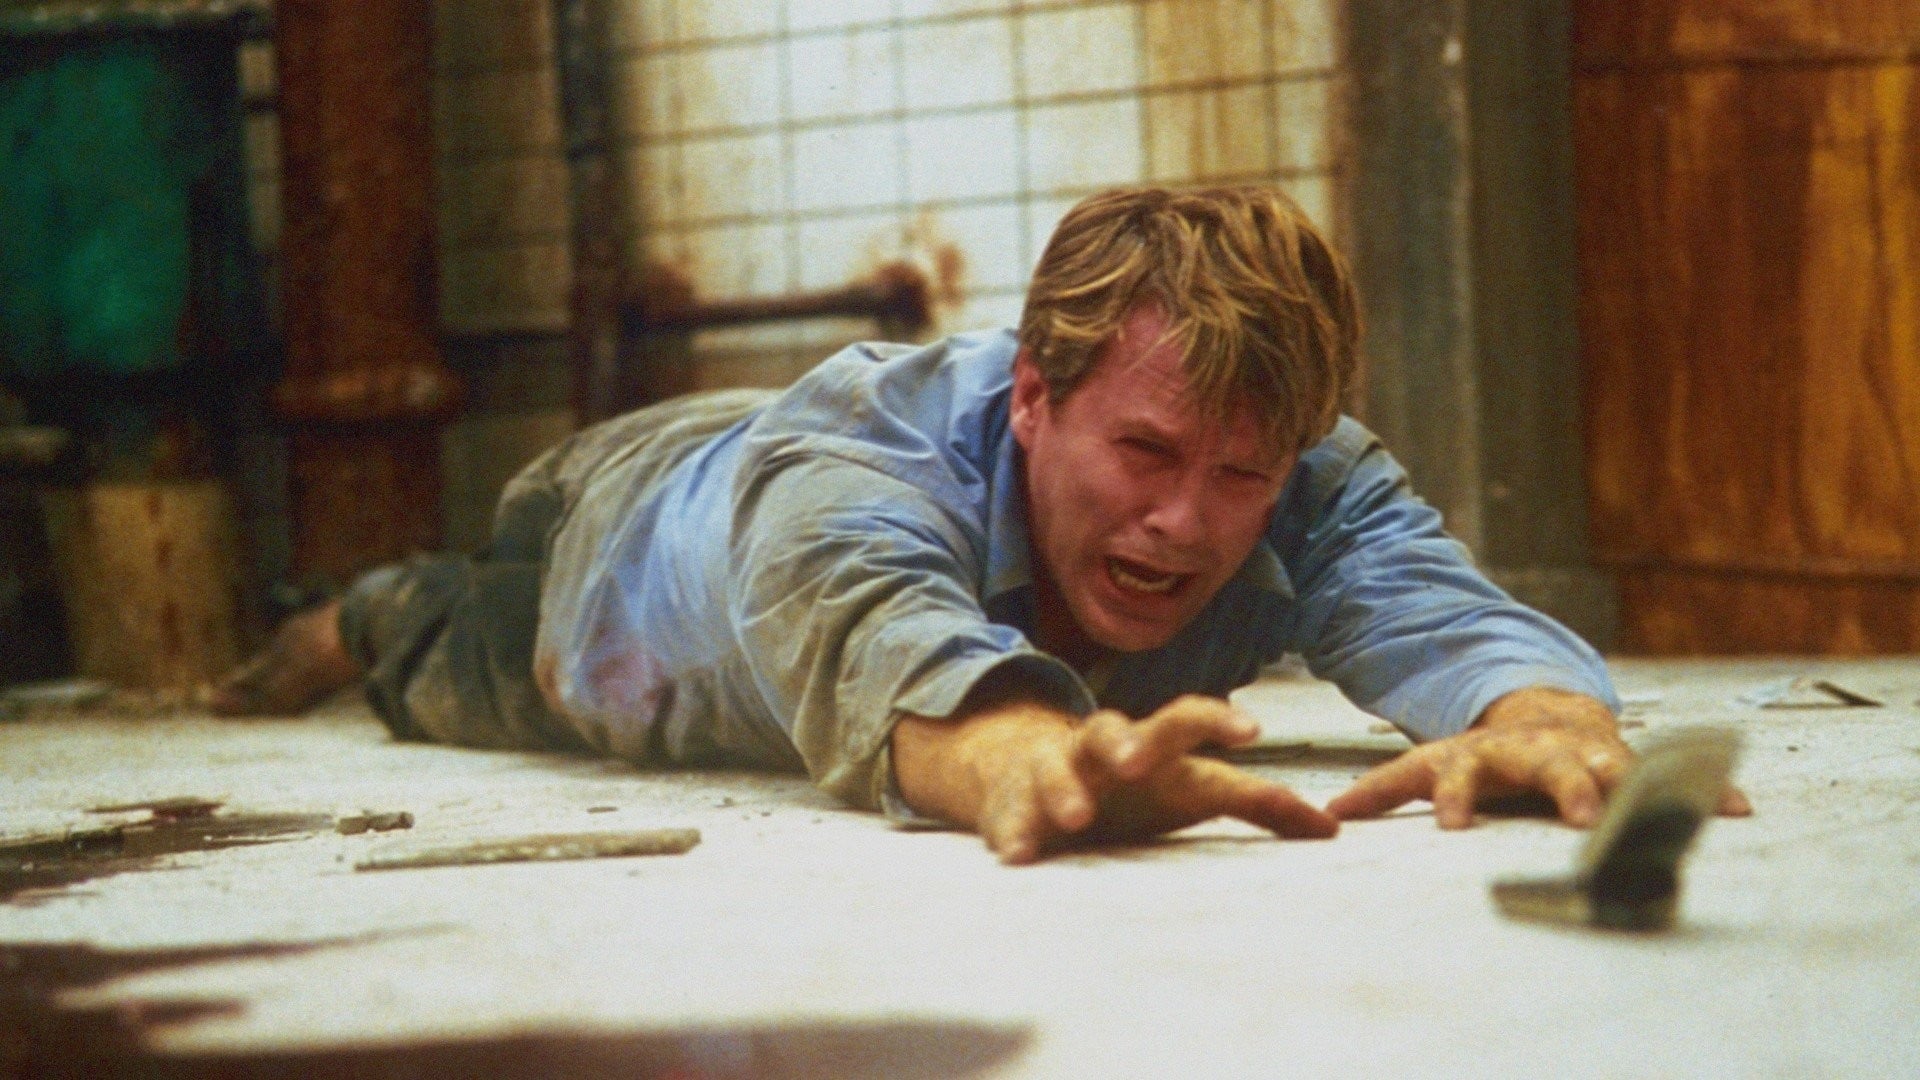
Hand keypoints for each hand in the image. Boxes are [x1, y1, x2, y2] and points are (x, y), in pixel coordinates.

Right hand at [893, 695, 1337, 863]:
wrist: (1032, 770)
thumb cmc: (1136, 786)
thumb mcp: (1193, 788)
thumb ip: (1256, 803)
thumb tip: (1332, 828)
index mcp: (1151, 745)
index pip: (1185, 718)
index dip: (1217, 720)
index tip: (1252, 730)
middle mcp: (1100, 751)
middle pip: (1109, 729)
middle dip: (1124, 742)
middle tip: (1137, 760)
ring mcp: (1052, 774)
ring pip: (1053, 767)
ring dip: (1064, 788)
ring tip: (1075, 816)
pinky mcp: (1014, 807)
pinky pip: (1009, 818)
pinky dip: (1014, 833)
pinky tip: (1018, 854)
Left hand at [1325, 686, 1752, 828]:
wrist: (1545, 714)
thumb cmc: (1484, 755)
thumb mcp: (1433, 762)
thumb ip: (1386, 788)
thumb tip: (1329, 814)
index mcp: (1481, 755)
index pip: (1461, 773)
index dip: (1456, 799)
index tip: (1453, 828)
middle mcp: (1536, 751)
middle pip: (1550, 769)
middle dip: (1568, 790)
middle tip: (1584, 817)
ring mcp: (1586, 752)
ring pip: (1613, 766)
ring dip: (1637, 786)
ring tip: (1666, 805)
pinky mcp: (1629, 758)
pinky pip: (1669, 773)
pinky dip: (1703, 789)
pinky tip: (1737, 807)